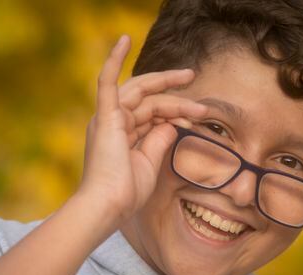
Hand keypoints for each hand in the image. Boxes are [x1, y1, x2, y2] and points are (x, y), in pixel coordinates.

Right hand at [78, 35, 207, 220]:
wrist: (109, 206)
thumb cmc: (127, 192)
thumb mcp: (150, 162)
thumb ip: (160, 139)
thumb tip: (172, 123)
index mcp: (124, 133)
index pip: (153, 113)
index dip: (176, 111)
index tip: (197, 117)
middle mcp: (115, 121)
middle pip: (149, 98)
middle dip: (173, 90)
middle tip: (194, 79)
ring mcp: (109, 117)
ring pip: (142, 92)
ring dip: (167, 85)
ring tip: (190, 78)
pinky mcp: (105, 116)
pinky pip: (106, 82)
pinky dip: (113, 60)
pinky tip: (123, 39)